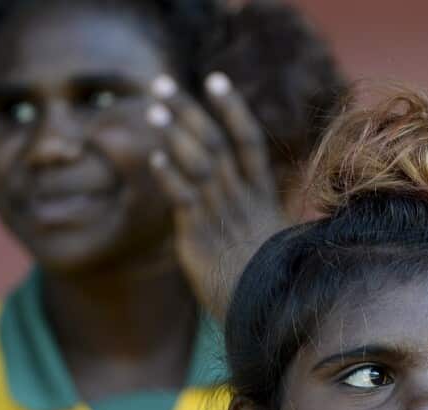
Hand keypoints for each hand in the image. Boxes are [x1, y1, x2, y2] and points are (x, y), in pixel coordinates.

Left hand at [147, 72, 284, 317]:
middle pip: (216, 142)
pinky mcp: (202, 239)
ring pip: (200, 164)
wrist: (270, 313)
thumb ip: (261, 215)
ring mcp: (222, 217)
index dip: (232, 108)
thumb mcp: (274, 241)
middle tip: (162, 82)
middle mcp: (243, 199)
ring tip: (153, 109)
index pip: (249, 141)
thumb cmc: (273, 282)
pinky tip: (153, 158)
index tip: (215, 78)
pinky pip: (185, 200)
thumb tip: (253, 199)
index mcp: (262, 196)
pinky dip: (169, 177)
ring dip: (174, 134)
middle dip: (188, 109)